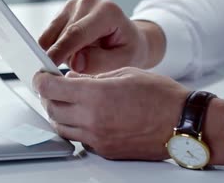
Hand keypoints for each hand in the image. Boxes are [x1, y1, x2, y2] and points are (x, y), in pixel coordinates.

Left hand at [33, 67, 187, 159]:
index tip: (40, 76)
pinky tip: (85, 115)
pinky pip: (79, 139)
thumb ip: (94, 77)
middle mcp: (93, 120)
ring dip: (59, 113)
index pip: (52, 89)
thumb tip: (72, 78)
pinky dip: (75, 127)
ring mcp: (98, 138)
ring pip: (62, 127)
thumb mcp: (125, 73)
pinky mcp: (106, 151)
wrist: (183, 123)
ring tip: (69, 100)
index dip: (41, 80)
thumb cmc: (161, 96)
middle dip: (48, 96)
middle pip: (52, 109)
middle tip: (54, 86)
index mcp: (96, 96)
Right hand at [38, 0, 165, 73]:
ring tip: (84, 57)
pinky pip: (48, 37)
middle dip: (66, 58)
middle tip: (82, 70)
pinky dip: (56, 49)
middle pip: (63, 37)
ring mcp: (74, 5)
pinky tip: (74, 51)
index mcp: (107, 11)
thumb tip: (76, 62)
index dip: (61, 50)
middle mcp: (88, 3)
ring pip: (52, 38)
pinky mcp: (63, 11)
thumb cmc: (128, 49)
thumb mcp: (124, 61)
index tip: (49, 65)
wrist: (129, 38)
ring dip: (62, 54)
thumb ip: (101, 62)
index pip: (77, 33)